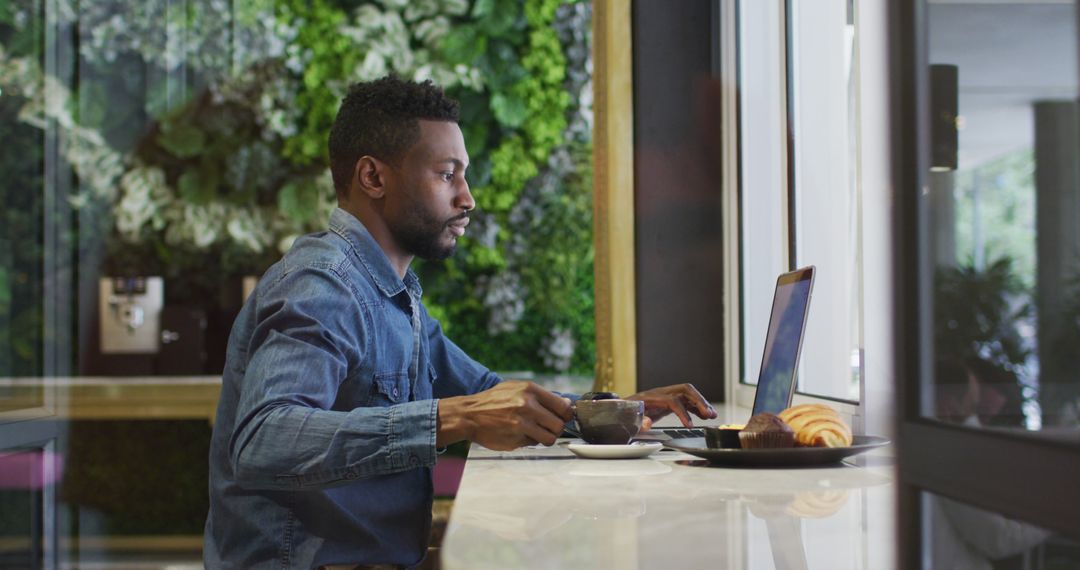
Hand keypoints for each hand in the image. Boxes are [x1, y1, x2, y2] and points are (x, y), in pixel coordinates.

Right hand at [437, 381, 572, 449]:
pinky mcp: (515, 440)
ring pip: (549, 438)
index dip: (566, 415)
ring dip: (545, 437)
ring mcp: (521, 424)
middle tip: (548, 427)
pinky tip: (518, 434)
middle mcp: (527, 406)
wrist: (469, 415)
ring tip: (535, 432)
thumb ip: (542, 396)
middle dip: (556, 428)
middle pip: (559, 425)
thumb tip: (567, 404)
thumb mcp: (516, 388)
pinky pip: (533, 444)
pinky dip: (529, 441)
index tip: (563, 417)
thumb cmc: (494, 401)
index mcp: (529, 390)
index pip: (563, 406)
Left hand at [626, 383, 716, 428]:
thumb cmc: (624, 413)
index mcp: (651, 397)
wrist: (620, 407)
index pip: (673, 400)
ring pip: (688, 394)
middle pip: (685, 390)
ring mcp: (666, 395)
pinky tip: (704, 416)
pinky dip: (696, 407)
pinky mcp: (668, 400)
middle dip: (699, 401)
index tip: (690, 426)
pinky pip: (686, 400)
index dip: (683, 412)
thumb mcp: (628, 419)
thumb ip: (636, 421)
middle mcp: (661, 393)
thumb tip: (646, 423)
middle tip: (709, 414)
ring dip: (701, 403)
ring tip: (712, 415)